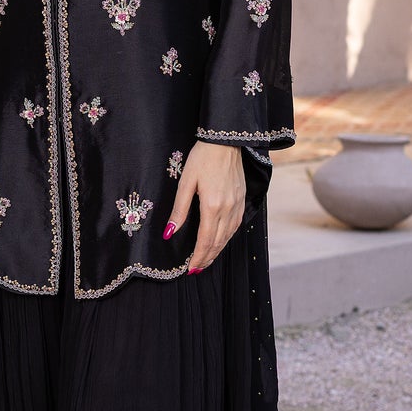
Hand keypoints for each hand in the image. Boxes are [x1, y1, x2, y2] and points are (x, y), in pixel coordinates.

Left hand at [164, 140, 244, 272]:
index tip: (190, 269)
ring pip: (228, 236)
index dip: (198, 257)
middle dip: (207, 258)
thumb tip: (169, 233)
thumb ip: (179, 210)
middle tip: (197, 269)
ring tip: (206, 260)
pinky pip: (236, 225)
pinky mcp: (242, 199)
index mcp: (212, 206)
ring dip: (217, 250)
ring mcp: (237, 204)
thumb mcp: (186, 182)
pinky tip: (221, 241)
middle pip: (218, 242)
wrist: (225, 141)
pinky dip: (227, 237)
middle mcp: (228, 209)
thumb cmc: (202, 158)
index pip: (205, 240)